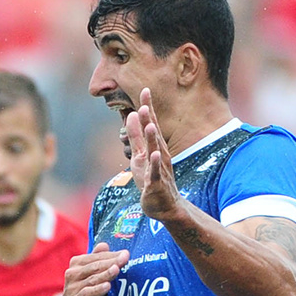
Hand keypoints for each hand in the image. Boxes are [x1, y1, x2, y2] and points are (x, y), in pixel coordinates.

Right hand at [61, 242, 127, 295]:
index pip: (96, 256)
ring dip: (105, 274)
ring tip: (117, 269)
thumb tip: (104, 244)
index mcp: (76, 263)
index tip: (126, 253)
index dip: (111, 254)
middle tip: (126, 257)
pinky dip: (97, 290)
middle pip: (94, 265)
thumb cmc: (86, 293)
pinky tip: (107, 286)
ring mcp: (72, 287)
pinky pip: (86, 293)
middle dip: (111, 261)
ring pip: (92, 278)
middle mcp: (72, 273)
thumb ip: (97, 260)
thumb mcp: (92, 276)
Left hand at [126, 88, 180, 220]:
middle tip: (145, 102)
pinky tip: (153, 155)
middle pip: (153, 135)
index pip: (151, 124)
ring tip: (150, 125)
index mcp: (154, 146)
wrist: (163, 205)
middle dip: (149, 119)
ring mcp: (158, 168)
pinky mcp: (156, 183)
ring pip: (155, 152)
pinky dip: (154, 164)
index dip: (147, 108)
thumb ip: (136, 136)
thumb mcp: (139, 155)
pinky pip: (155, 173)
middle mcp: (158, 154)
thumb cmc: (151, 178)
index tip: (145, 90)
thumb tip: (132, 114)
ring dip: (153, 139)